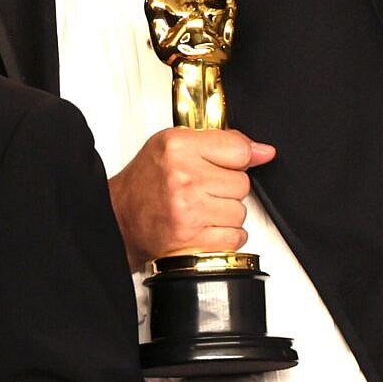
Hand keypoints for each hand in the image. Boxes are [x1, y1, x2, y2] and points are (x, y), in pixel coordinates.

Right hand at [108, 128, 275, 270]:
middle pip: (242, 184)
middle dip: (226, 190)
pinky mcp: (193, 238)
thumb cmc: (145, 183)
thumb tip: (263, 152)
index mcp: (178, 147)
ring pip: (241, 212)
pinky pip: (235, 236)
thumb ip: (221, 143)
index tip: (223, 167)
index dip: (235, 161)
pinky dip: (223, 236)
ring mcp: (188, 209)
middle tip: (201, 190)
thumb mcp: (174, 146)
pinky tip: (202, 227)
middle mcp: (182, 177)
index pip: (239, 149)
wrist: (119, 219)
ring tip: (199, 210)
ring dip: (225, 215)